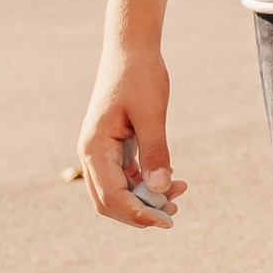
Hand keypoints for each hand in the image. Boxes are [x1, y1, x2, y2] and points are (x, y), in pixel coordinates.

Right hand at [78, 46, 185, 228]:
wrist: (132, 51)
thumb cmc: (140, 78)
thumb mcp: (152, 115)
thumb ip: (155, 152)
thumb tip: (162, 190)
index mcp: (94, 149)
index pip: (111, 196)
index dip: (138, 214)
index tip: (166, 221)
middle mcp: (92, 154)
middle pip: (110, 201)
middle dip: (140, 212)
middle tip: (174, 213)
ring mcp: (102, 152)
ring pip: (119, 191)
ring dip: (146, 199)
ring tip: (179, 193)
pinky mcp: (114, 147)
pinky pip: (126, 176)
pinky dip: (146, 183)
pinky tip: (171, 179)